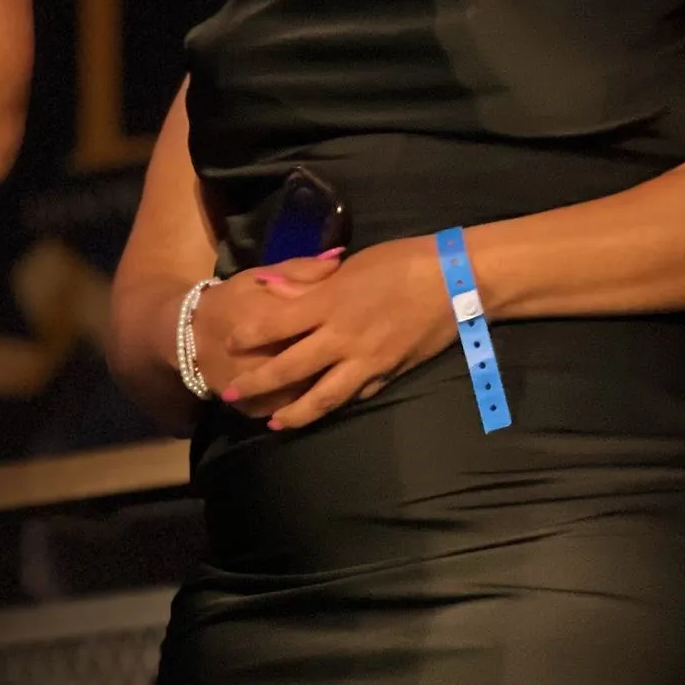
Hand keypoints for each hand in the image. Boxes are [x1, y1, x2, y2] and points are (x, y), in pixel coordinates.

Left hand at [218, 236, 456, 429]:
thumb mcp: (350, 265)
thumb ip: (307, 283)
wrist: (457, 280)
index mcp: (330, 303)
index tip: (227, 344)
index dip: (249, 337)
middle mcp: (343, 337)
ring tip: (274, 423)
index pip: (277, 325)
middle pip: (291, 368)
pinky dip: (337, 404)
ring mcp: (367, 361)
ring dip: (295, 413)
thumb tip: (268, 288)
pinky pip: (357, 394)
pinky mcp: (389, 373)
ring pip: (324, 396)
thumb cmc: (402, 261)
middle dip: (258, 384)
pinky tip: (324, 409)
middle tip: (230, 395)